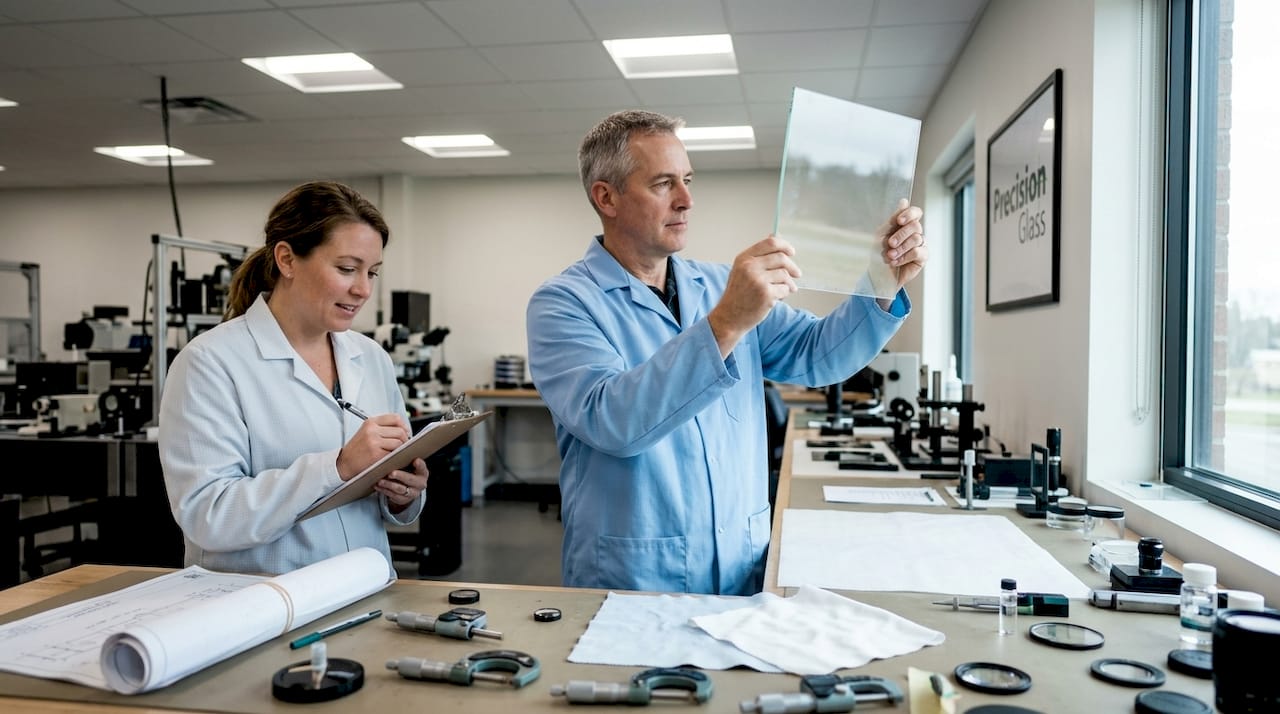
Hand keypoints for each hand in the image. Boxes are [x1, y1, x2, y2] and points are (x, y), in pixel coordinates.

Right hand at [336, 414, 409, 480]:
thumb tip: (404, 429)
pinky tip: (392, 458)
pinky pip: (394, 453)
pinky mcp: (376, 454)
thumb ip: (382, 428)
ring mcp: (374, 442)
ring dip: (401, 449)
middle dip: (405, 439)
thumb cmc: (357, 449)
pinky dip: (396, 456)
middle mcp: (372, 430)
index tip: (405, 432)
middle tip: (404, 445)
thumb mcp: (366, 432)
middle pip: (400, 431)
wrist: (344, 463)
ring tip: (397, 452)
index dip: (404, 426)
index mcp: (371, 422)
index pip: (395, 418)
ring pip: (399, 443)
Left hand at [376, 458, 427, 512]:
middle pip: (410, 480)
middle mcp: (420, 483)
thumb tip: (397, 449)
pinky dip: (384, 491)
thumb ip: (405, 460)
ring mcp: (413, 493)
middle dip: (400, 476)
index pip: (422, 468)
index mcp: (423, 472)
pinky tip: (378, 486)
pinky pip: (393, 496)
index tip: (415, 460)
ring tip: (380, 480)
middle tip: (391, 473)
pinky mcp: (404, 500)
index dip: (419, 465)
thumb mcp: (409, 465)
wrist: (407, 487)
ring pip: (400, 489)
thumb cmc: (407, 471)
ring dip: (389, 485)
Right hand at [708, 235, 800, 356]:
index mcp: (744, 258)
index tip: (791, 252)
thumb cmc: (738, 294)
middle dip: (792, 267)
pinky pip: (785, 289)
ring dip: (788, 284)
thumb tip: (774, 237)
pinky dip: (784, 294)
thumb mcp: (742, 270)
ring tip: (783, 291)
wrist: (729, 317)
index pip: (770, 243)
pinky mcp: (766, 295)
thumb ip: (758, 256)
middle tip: (797, 274)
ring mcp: (758, 281)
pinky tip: (776, 299)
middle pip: (781, 258)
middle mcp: (750, 267)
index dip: (784, 246)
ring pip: (785, 275)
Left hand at [880, 198, 926, 290]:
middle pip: (916, 225)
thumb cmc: (879, 252)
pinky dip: (905, 256)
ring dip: (901, 248)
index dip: (910, 214)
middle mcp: (914, 232)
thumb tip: (904, 201)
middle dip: (901, 235)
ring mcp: (920, 244)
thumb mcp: (882, 234)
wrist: (877, 274)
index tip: (899, 221)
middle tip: (890, 244)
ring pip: (917, 238)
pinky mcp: (922, 257)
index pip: (916, 212)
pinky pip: (919, 252)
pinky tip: (895, 262)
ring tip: (890, 256)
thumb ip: (893, 219)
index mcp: (905, 224)